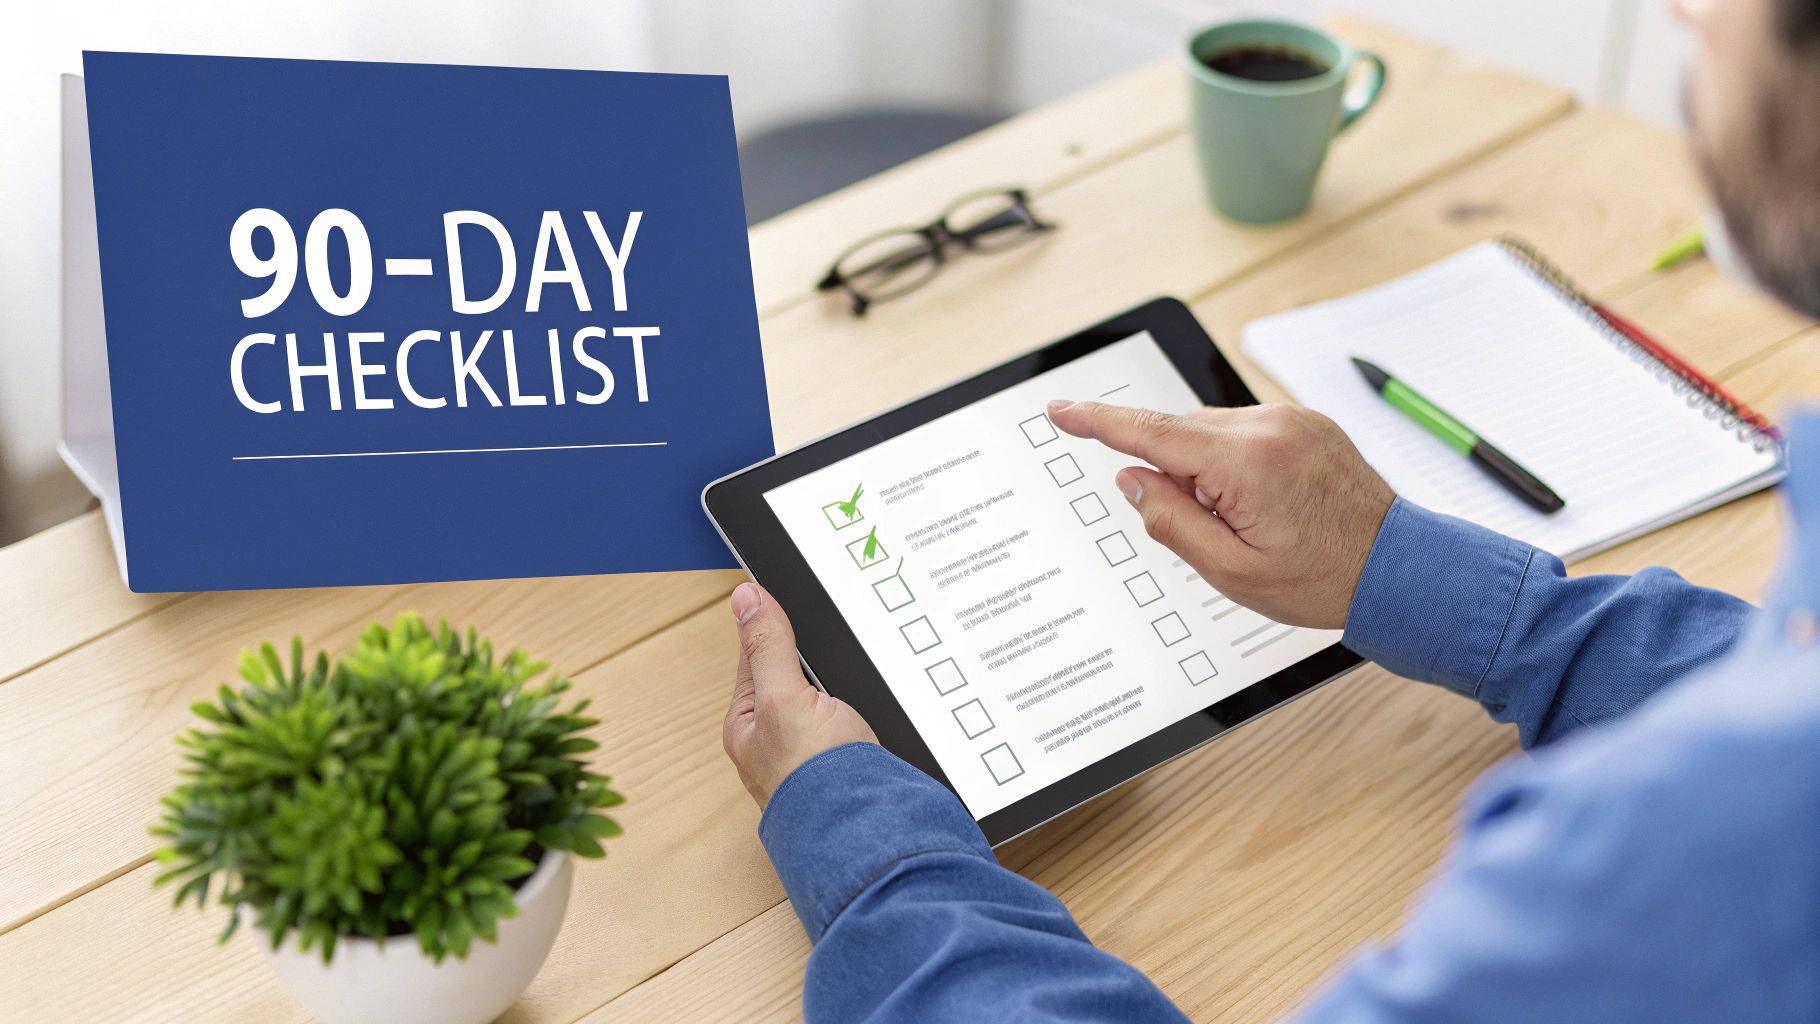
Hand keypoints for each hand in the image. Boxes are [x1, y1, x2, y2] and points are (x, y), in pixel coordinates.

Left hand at [722, 582, 877, 807]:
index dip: (775, 624)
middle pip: (791, 674)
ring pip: (823, 695)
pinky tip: (867, 705)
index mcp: (746, 723)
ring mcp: (810, 751)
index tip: (791, 598)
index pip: (756, 655)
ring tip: (847, 678)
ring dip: (838, 683)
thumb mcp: (785, 697)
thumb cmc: (816, 780)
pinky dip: (859, 706)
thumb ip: (768, 646)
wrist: (868, 830)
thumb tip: (746, 598)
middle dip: (812, 656)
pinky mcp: (845, 760)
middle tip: (827, 643)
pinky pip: (848, 717)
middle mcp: (774, 739)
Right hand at [1048, 400, 1394, 628]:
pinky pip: (1244, 432)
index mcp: (1246, 462)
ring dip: (1209, 471)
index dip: (1097, 422)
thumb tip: (1133, 480)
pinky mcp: (1306, 420)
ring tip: (1254, 521)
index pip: (1150, 433)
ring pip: (1211, 434)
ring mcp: (1291, 418)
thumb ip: (1169, 520)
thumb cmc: (1322, 578)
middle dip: (1177, 476)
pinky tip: (1267, 502)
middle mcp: (1269, 426)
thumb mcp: (1230, 570)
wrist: (1398, 568)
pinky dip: (1236, 462)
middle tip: (1218, 527)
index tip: (1061, 410)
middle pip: (1181, 435)